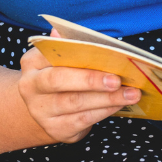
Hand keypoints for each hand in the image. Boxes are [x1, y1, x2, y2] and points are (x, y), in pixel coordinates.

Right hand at [18, 37, 140, 142]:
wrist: (46, 109)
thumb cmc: (61, 74)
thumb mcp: (60, 58)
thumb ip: (69, 46)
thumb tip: (66, 32)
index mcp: (32, 63)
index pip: (51, 54)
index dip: (74, 53)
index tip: (99, 52)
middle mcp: (30, 88)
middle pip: (59, 80)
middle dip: (90, 80)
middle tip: (117, 80)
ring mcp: (41, 111)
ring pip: (75, 103)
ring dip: (107, 98)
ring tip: (131, 93)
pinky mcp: (56, 129)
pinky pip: (83, 120)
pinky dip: (104, 111)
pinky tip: (120, 104)